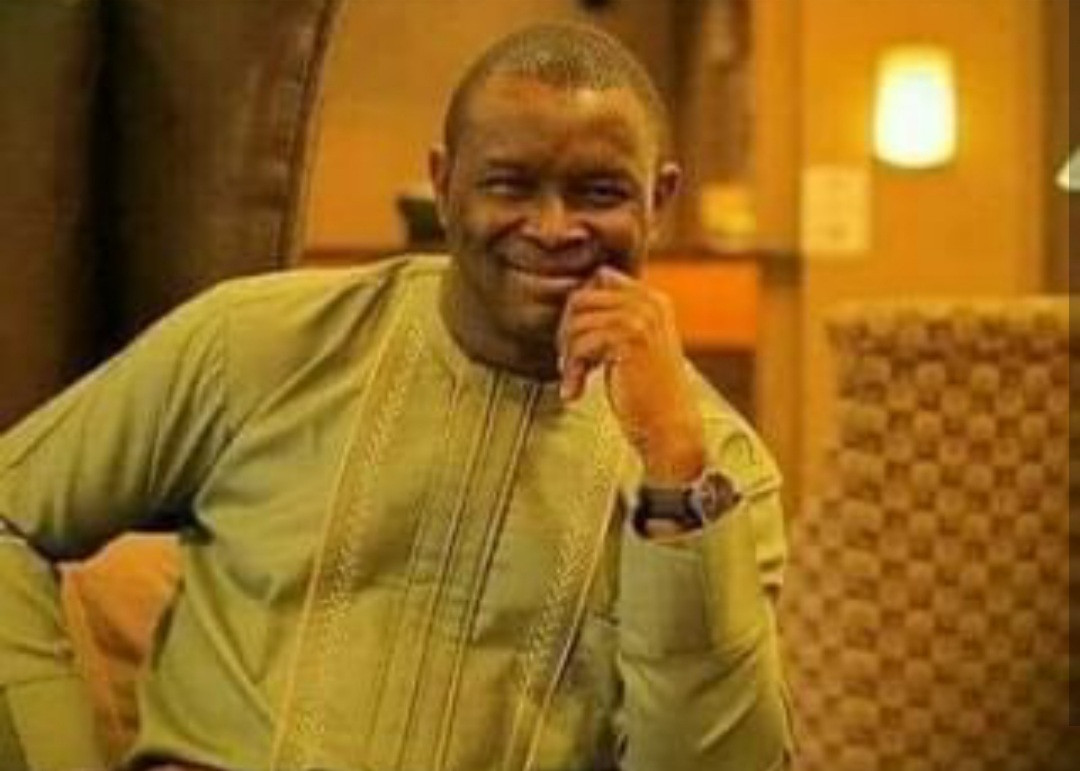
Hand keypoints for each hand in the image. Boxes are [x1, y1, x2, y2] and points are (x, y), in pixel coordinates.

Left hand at [557, 267, 705, 483]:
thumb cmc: (646, 393)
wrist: (669, 428)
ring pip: (577, 320)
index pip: (599, 277)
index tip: (577, 341)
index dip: (579, 308)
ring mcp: (642, 318)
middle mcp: (649, 302)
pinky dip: (571, 370)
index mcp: (653, 300)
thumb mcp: (635, 345)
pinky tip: (575, 391)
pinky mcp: (630, 339)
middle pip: (582, 296)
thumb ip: (613, 319)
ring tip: (573, 378)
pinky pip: (580, 343)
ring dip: (567, 354)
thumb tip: (572, 301)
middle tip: (569, 362)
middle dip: (567, 330)